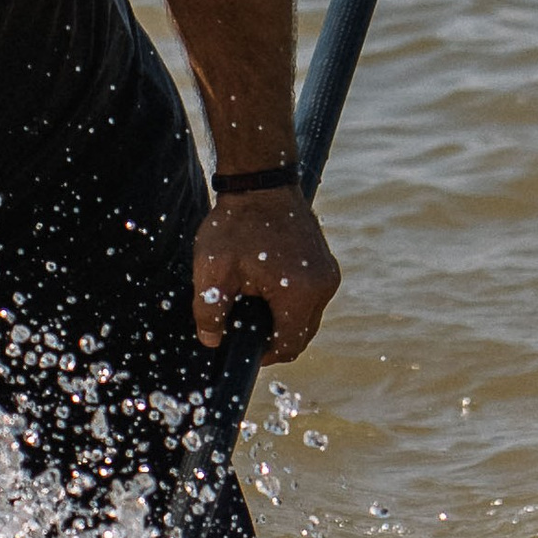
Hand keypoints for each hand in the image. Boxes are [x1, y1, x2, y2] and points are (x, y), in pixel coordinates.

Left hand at [193, 184, 338, 361]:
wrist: (261, 183)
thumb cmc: (236, 224)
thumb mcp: (213, 270)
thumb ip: (209, 312)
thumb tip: (211, 341)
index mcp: (300, 292)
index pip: (288, 346)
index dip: (263, 354)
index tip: (241, 346)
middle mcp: (323, 287)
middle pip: (300, 335)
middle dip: (272, 337)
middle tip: (243, 324)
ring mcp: (328, 274)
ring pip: (306, 318)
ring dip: (282, 319)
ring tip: (253, 303)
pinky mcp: (326, 264)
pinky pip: (310, 299)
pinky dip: (290, 303)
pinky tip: (266, 288)